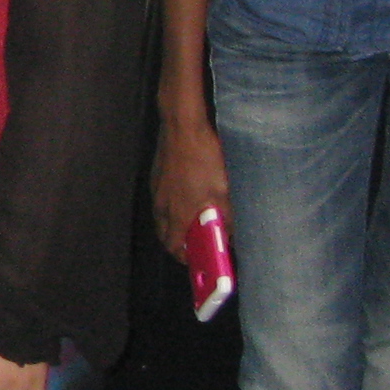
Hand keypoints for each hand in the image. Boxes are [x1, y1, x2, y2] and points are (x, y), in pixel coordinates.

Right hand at [153, 112, 230, 261]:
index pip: (174, 247)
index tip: (195, 262)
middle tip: (195, 244)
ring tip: (193, 220)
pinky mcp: (159, 175)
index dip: (184, 258)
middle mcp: (163, 205)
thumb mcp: (224, 192)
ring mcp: (158, 189)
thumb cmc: (202, 157)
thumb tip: (231, 233)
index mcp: (178, 213)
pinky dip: (173, 205)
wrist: (183, 127)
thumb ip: (227, 217)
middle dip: (178, 243)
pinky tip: (188, 195)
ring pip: (162, 216)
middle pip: (165, 234)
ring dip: (175, 223)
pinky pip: (162, 198)